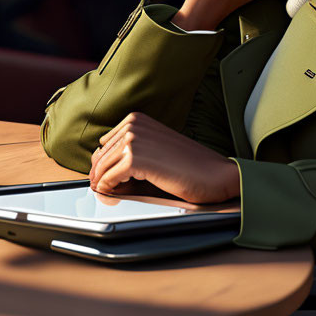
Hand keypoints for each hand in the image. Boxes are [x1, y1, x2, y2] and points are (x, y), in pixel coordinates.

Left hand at [89, 113, 239, 203]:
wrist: (216, 174)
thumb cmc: (191, 165)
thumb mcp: (156, 149)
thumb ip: (132, 153)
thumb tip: (102, 171)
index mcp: (137, 119)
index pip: (105, 143)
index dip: (103, 162)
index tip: (106, 177)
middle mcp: (133, 125)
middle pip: (100, 155)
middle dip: (100, 175)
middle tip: (105, 191)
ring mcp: (133, 140)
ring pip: (102, 167)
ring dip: (102, 184)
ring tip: (110, 195)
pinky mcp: (135, 159)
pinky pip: (108, 178)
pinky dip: (108, 189)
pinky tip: (114, 196)